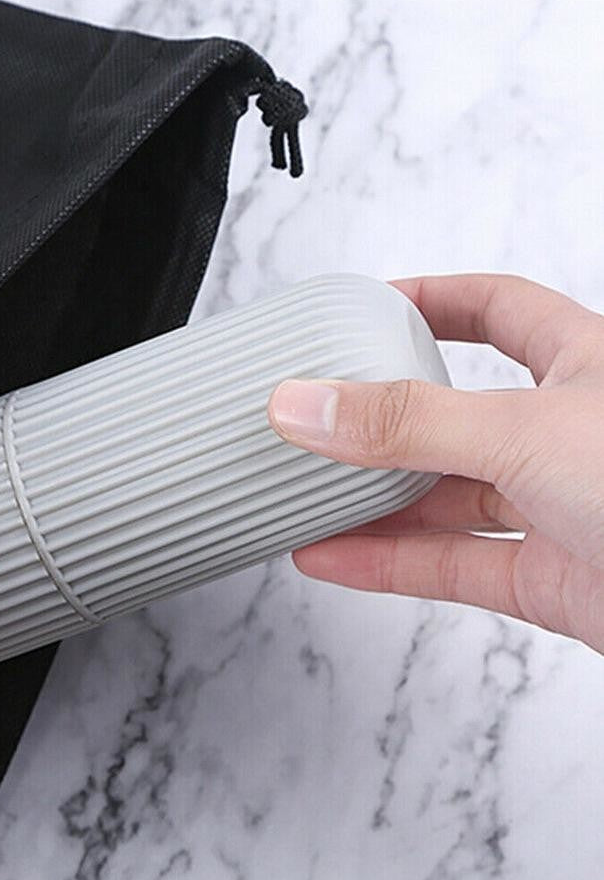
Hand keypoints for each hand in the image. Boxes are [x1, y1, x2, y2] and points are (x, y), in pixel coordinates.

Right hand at [268, 274, 603, 652]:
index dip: (429, 300)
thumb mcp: (527, 432)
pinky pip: (451, 564)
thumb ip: (407, 423)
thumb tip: (308, 404)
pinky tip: (333, 556)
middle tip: (320, 416)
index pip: (494, 309)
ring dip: (371, 501)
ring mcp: (558, 508)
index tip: (365, 307)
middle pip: (453, 413)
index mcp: (584, 363)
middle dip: (382, 417)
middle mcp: (567, 433)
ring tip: (303, 494)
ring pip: (445, 498)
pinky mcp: (552, 579)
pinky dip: (386, 563)